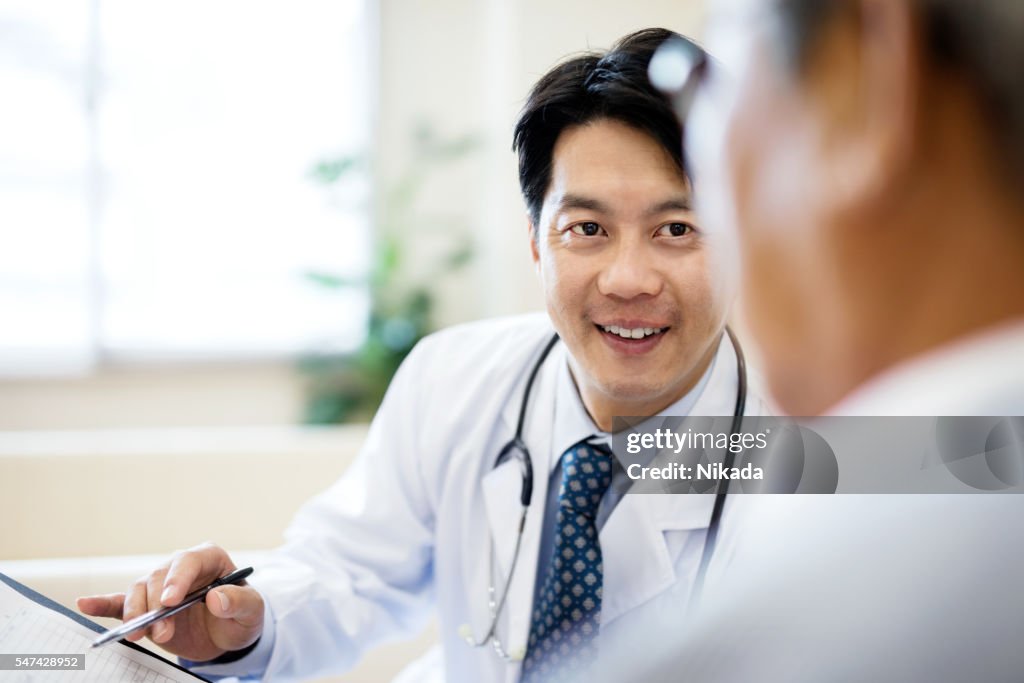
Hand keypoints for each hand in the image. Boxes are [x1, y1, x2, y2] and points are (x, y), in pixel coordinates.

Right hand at [77, 543, 263, 661]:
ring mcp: (161, 585)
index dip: (178, 579)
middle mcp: (181, 567)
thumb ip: (239, 602)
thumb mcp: (252, 611)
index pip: (189, 561)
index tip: (171, 602)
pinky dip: (104, 603)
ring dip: (137, 613)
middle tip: (162, 632)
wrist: (228, 635)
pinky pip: (121, 601)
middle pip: (159, 577)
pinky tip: (85, 604)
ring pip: (139, 590)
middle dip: (157, 605)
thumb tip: (216, 597)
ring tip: (141, 635)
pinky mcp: (146, 605)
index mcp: (209, 559)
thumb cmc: (242, 615)